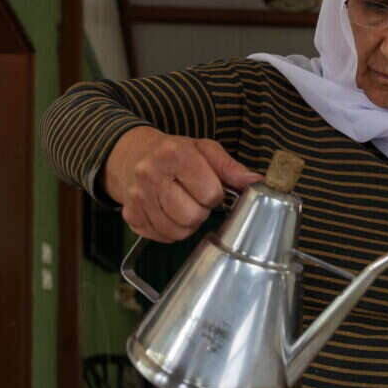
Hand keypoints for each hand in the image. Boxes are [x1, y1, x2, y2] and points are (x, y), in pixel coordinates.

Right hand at [104, 126, 262, 241]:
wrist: (132, 155)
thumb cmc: (175, 153)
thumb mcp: (204, 150)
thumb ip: (230, 167)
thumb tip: (256, 182)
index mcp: (173, 153)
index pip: (209, 192)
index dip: (215, 194)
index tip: (209, 188)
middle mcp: (150, 175)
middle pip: (192, 216)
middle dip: (201, 211)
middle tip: (196, 199)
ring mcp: (137, 197)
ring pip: (177, 231)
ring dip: (187, 224)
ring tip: (183, 206)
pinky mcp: (130, 216)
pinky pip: (161, 237)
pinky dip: (170, 231)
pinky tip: (169, 214)